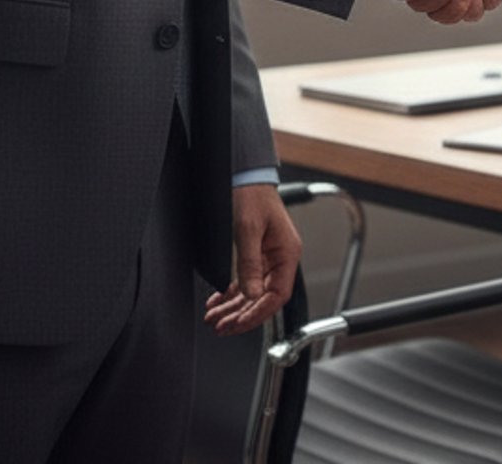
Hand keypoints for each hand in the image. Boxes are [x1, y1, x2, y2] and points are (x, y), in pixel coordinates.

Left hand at [203, 184, 300, 335]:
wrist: (245, 174)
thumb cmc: (252, 194)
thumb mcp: (247, 230)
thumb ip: (249, 264)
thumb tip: (250, 295)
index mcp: (287, 252)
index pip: (277, 295)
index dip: (258, 313)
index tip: (238, 323)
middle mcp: (280, 257)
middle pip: (264, 298)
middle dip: (241, 315)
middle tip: (221, 327)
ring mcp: (268, 256)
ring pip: (253, 292)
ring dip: (233, 307)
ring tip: (214, 319)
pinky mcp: (256, 253)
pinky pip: (246, 281)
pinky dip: (231, 293)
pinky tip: (218, 302)